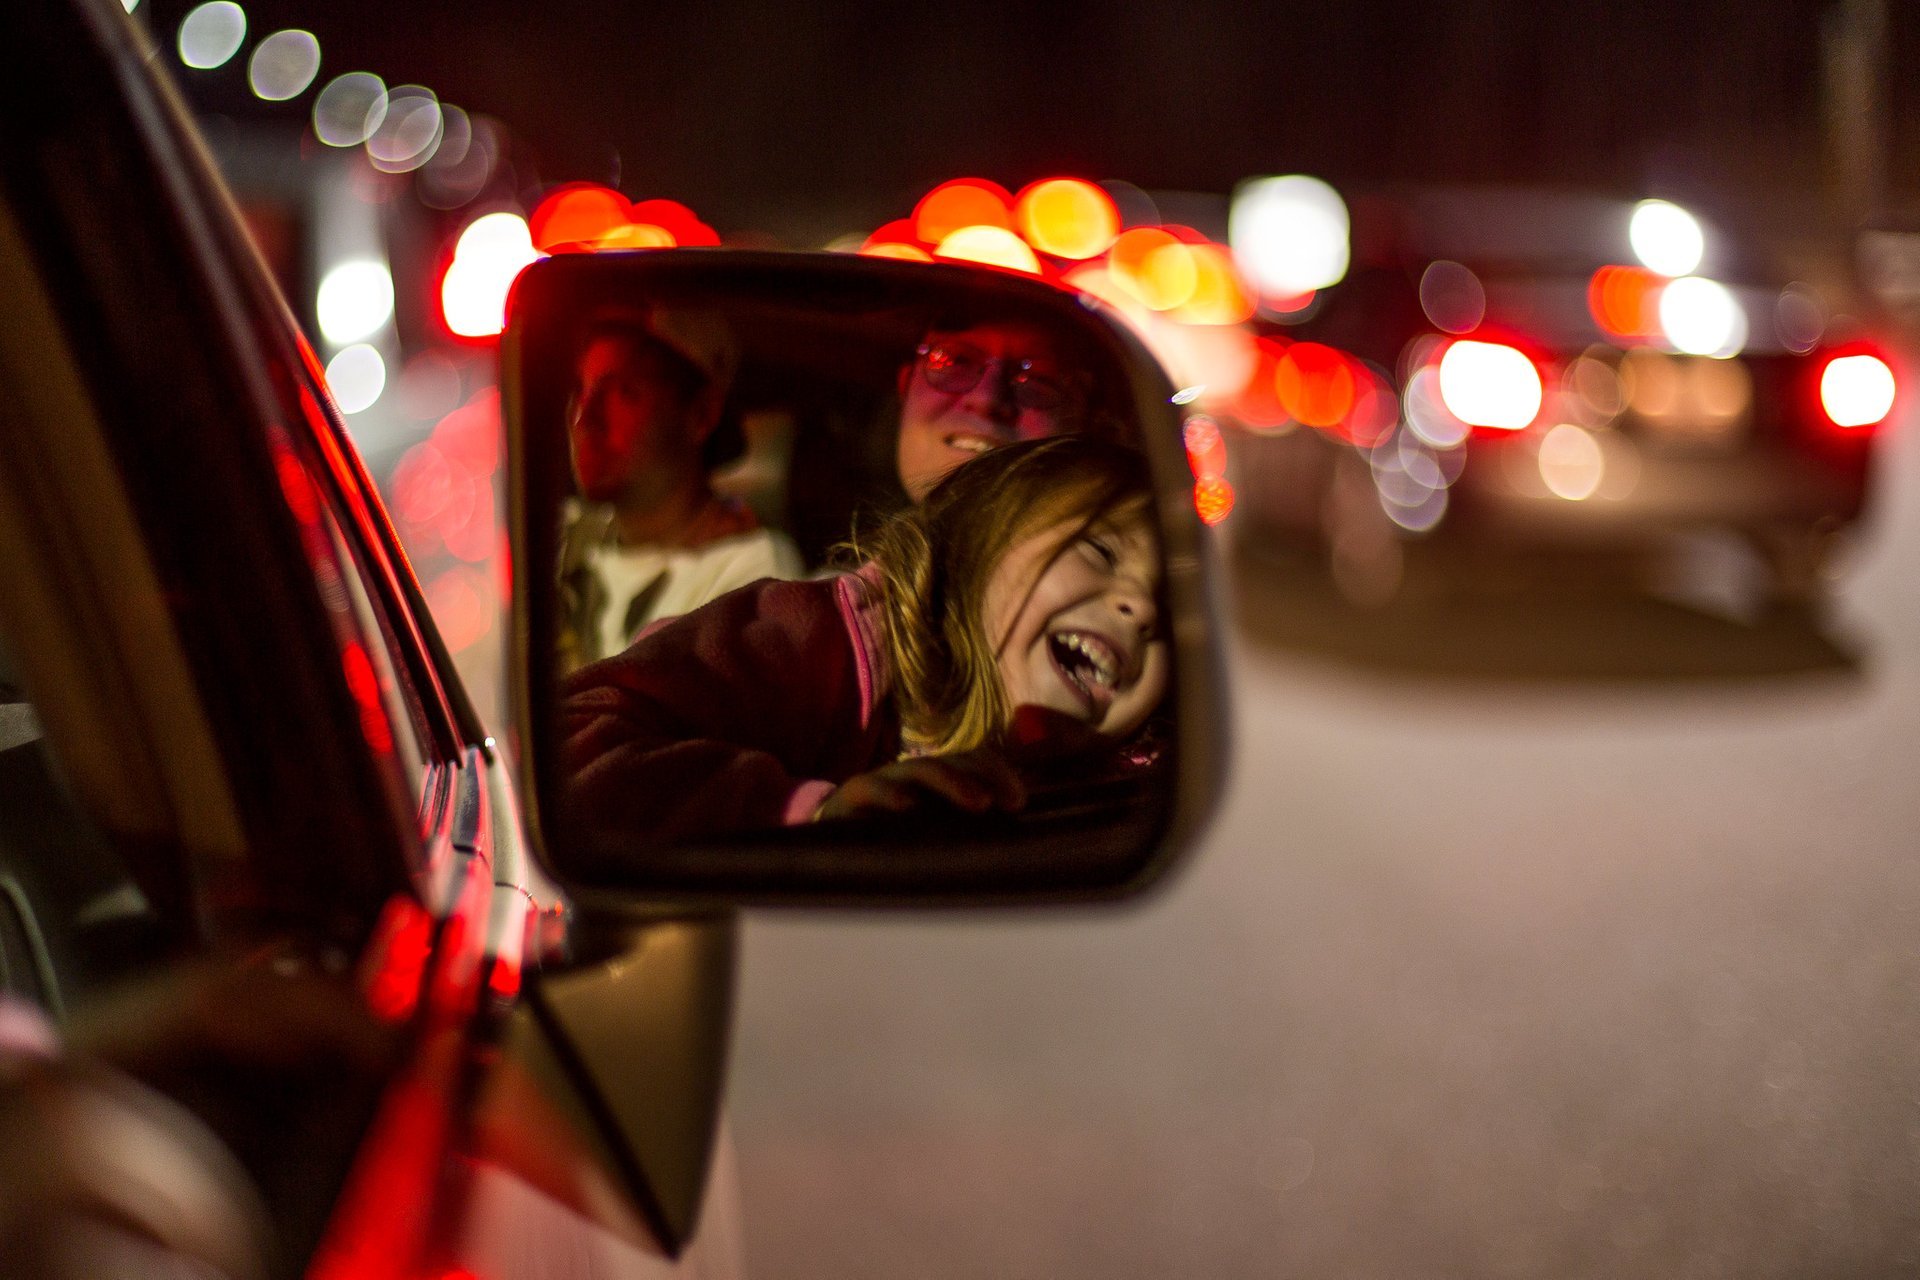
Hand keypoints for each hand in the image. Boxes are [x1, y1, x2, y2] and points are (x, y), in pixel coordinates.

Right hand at [814, 750, 1025, 822]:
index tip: (1019, 804)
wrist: (835, 842)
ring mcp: (886, 780)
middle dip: (980, 778)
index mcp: (942, 780)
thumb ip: (970, 831)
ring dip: (950, 783)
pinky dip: (889, 795)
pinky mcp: (853, 795)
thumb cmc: (896, 839)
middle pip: (954, 761)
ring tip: (976, 803)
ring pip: (920, 769)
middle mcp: (917, 774)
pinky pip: (870, 788)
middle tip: (998, 802)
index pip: (976, 761)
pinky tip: (906, 807)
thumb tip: (1016, 843)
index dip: (1000, 774)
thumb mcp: (937, 832)